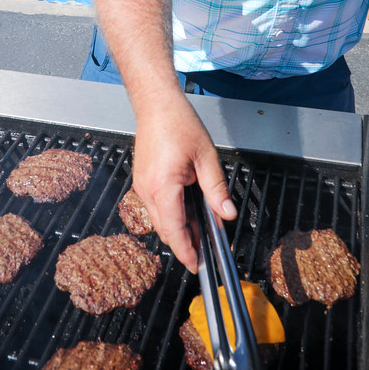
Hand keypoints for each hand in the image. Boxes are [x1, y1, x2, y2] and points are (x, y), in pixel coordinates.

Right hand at [131, 95, 236, 272]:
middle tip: (205, 248)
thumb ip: (216, 189)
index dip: (186, 251)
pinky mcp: (142, 179)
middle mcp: (146, 189)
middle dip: (183, 242)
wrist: (156, 104)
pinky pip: (155, 205)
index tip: (197, 265)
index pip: (174, 230)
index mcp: (162, 186)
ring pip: (158, 219)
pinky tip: (186, 209)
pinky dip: (170, 214)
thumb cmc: (178, 123)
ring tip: (199, 228)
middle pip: (164, 229)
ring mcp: (141, 185)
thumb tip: (227, 214)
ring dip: (177, 228)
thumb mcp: (206, 156)